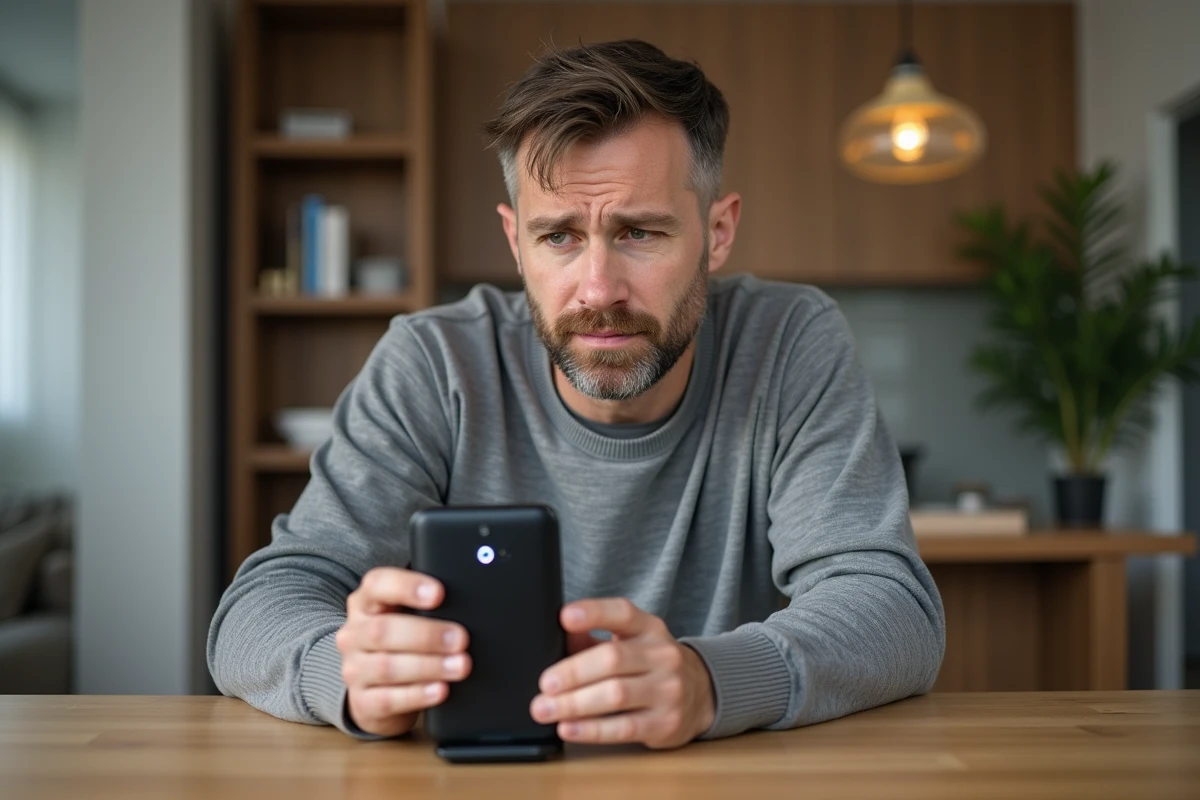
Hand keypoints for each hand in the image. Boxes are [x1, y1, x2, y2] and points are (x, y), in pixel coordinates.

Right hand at [336, 567, 471, 736]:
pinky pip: (388, 700)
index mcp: (366, 604)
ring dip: (429, 665)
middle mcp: (354, 635)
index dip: (406, 587)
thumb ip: (427, 608)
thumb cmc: (401, 644)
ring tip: (460, 665)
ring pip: (387, 667)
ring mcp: (354, 670)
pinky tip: (441, 689)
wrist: (377, 691)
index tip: (439, 593)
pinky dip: (419, 694)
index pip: (376, 585)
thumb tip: (465, 605)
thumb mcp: (407, 618)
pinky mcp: (362, 703)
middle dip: (427, 635)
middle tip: (461, 638)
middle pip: (383, 630)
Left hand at [530, 598, 715, 748]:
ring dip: (575, 704)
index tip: (565, 618)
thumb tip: (555, 639)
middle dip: (573, 672)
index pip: (622, 613)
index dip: (593, 613)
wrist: (701, 693)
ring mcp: (667, 689)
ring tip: (545, 709)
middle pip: (612, 659)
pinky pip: (624, 728)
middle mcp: (662, 655)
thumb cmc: (651, 664)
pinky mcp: (666, 723)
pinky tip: (568, 728)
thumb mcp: (631, 641)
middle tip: (544, 684)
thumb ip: (592, 639)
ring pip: (616, 695)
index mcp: (649, 628)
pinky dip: (592, 730)